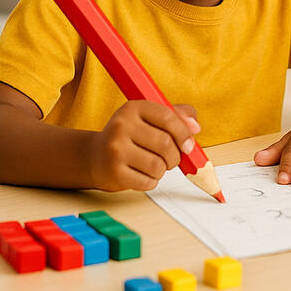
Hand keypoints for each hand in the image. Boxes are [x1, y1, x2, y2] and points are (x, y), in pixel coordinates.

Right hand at [85, 101, 199, 191]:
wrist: (95, 156)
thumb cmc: (131, 136)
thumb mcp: (150, 119)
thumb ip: (177, 116)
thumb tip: (195, 126)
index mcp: (133, 108)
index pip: (168, 117)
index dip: (184, 133)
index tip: (188, 144)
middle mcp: (121, 125)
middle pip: (165, 143)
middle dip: (175, 156)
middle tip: (171, 159)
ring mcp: (115, 149)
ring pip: (158, 165)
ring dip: (163, 170)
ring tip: (155, 166)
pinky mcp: (113, 172)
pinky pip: (147, 182)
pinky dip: (152, 181)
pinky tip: (143, 175)